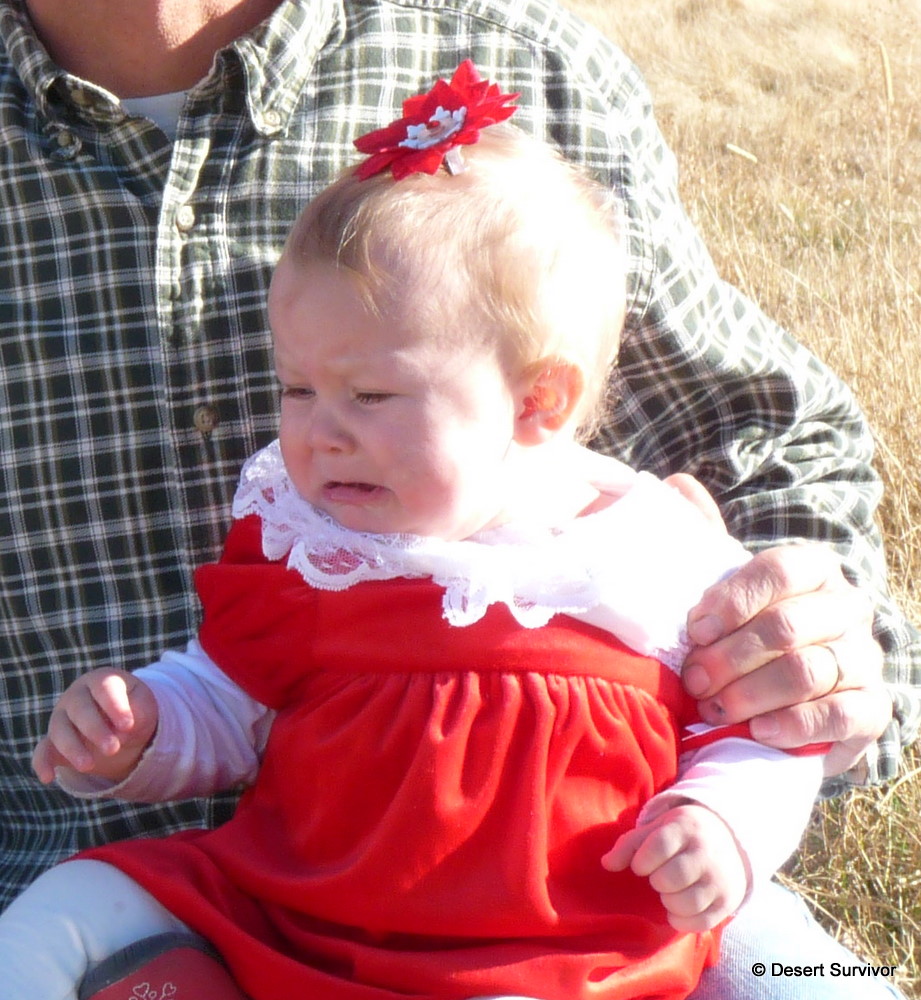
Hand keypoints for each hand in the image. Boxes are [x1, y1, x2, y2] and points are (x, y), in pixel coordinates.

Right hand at [32, 668, 157, 784]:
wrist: (124, 726)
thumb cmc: (135, 709)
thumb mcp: (145, 707)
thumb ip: (138, 713)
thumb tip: (122, 733)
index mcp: (101, 680)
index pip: (104, 688)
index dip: (115, 706)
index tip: (128, 726)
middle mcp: (77, 696)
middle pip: (80, 709)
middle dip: (95, 730)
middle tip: (113, 749)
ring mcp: (62, 717)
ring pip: (59, 730)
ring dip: (72, 748)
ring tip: (88, 766)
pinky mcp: (53, 740)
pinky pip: (43, 750)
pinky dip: (42, 763)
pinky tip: (48, 777)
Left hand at [602, 802, 746, 931]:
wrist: (729, 839)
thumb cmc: (680, 836)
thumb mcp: (655, 830)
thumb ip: (628, 845)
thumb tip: (606, 864)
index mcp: (685, 828)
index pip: (658, 847)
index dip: (642, 862)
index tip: (641, 865)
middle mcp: (706, 852)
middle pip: (671, 878)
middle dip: (657, 882)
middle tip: (659, 877)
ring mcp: (719, 878)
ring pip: (686, 903)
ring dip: (669, 902)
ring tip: (670, 892)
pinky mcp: (727, 901)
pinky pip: (700, 922)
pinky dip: (682, 920)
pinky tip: (678, 907)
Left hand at [682, 543, 890, 776]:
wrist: (801, 700)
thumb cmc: (754, 645)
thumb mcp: (734, 617)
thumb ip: (717, 616)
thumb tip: (697, 632)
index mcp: (815, 571)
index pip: (779, 571)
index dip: (733, 602)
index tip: (696, 633)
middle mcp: (848, 608)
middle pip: (786, 626)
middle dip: (730, 657)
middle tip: (695, 681)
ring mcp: (865, 657)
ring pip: (807, 671)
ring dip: (751, 694)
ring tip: (715, 709)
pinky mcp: (874, 706)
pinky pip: (837, 715)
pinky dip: (792, 724)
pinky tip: (759, 731)